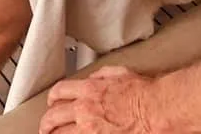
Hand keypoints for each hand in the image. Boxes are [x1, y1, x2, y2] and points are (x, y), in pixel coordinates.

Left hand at [41, 66, 155, 133]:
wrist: (155, 111)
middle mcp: (84, 110)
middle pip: (54, 116)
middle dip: (46, 122)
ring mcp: (89, 130)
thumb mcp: (119, 73)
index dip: (53, 97)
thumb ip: (101, 76)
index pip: (60, 91)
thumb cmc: (143, 93)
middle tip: (45, 127)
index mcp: (89, 90)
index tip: (52, 101)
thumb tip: (93, 79)